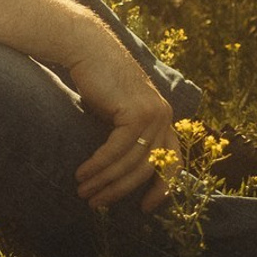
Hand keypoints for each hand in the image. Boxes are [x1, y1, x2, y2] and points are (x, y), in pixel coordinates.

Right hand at [62, 21, 178, 211]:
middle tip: (97, 204)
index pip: (173, 162)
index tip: (145, 209)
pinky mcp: (136, 112)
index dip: (162, 188)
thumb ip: (126, 135)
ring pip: (131, 161)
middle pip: (147, 167)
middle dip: (121, 190)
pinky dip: (99, 165)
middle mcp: (165, 117)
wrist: (87, 47)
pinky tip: (83, 173)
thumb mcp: (117, 112)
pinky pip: (117, 149)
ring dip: (105, 181)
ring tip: (84, 192)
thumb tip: (119, 172)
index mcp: (164, 119)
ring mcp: (154, 114)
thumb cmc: (97, 80)